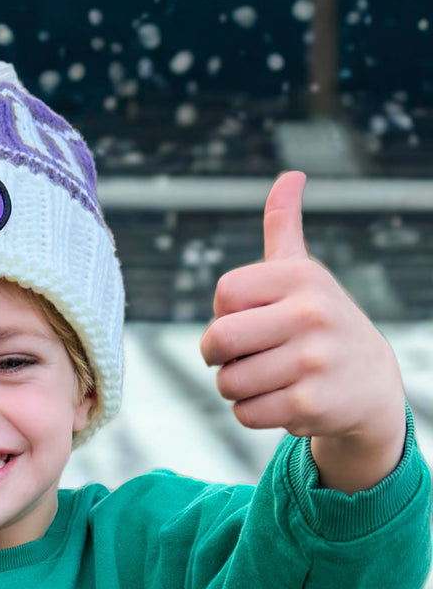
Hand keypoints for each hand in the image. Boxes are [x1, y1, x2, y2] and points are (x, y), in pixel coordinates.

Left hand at [199, 171, 406, 492]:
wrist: (370, 384)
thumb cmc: (320, 323)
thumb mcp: (304, 273)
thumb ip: (284, 227)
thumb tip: (291, 175)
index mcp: (301, 276)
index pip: (223, 294)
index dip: (225, 313)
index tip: (249, 320)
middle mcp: (310, 313)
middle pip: (217, 340)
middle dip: (217, 357)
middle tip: (240, 358)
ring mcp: (312, 360)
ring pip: (227, 382)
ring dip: (236, 388)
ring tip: (268, 378)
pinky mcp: (310, 403)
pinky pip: (245, 413)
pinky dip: (252, 413)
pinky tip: (282, 400)